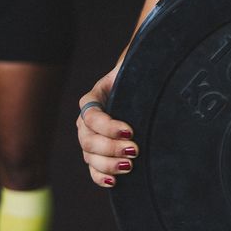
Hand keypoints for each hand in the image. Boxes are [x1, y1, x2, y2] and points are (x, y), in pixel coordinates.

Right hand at [76, 67, 136, 187]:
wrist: (140, 92)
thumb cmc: (138, 78)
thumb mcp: (134, 70)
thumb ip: (132, 63)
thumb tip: (143, 49)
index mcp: (93, 99)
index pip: (91, 115)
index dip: (108, 126)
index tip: (130, 131)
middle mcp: (87, 121)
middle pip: (87, 139)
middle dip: (110, 147)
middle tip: (135, 150)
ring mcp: (90, 139)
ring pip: (89, 156)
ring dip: (107, 164)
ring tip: (129, 165)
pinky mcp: (98, 155)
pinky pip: (93, 169)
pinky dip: (101, 177)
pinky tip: (114, 182)